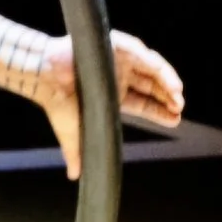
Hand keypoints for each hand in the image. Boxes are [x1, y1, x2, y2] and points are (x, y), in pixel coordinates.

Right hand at [30, 29, 185, 178]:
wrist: (43, 78)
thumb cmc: (57, 102)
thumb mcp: (72, 133)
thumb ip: (76, 153)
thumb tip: (73, 176)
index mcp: (112, 93)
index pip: (143, 102)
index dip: (160, 111)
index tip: (175, 120)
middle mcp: (118, 74)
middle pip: (152, 85)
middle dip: (168, 97)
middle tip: (178, 108)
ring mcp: (118, 59)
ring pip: (151, 69)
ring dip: (167, 82)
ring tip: (177, 97)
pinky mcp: (116, 45)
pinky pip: (143, 54)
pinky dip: (158, 67)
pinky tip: (169, 82)